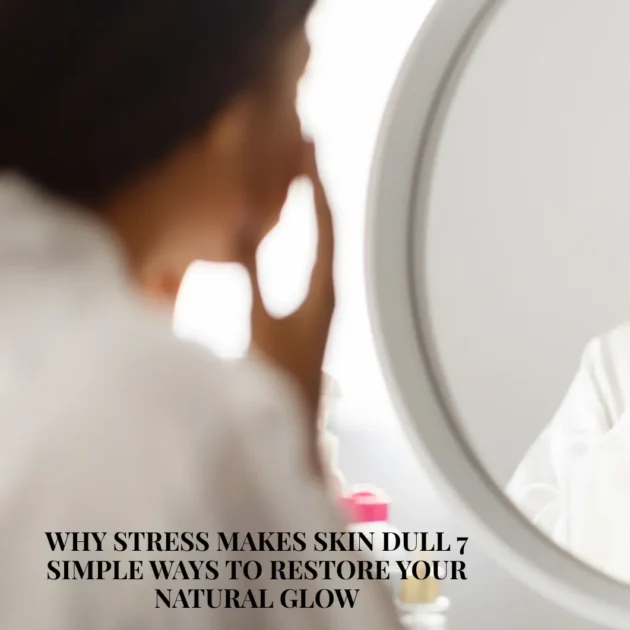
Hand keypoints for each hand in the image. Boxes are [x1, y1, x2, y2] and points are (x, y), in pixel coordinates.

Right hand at [239, 140, 334, 476]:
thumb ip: (252, 276)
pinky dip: (307, 229)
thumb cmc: (280, 383)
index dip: (314, 184)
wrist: (296, 429)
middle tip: (307, 144)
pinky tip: (296, 224)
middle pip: (328, 225)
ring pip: (324, 240)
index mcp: (324, 290)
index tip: (308, 147)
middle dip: (316, 184)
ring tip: (302, 171)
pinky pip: (315, 256)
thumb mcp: (260, 323)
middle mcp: (331, 291)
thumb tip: (243, 227)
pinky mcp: (315, 311)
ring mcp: (325, 301)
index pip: (323, 224)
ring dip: (313, 204)